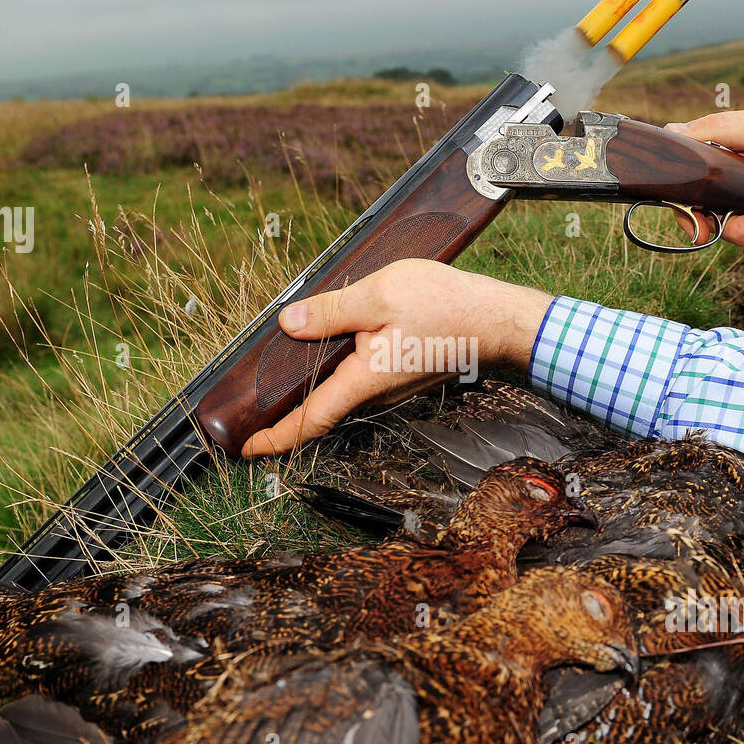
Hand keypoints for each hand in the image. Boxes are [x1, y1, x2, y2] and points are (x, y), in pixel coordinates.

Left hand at [241, 260, 551, 456]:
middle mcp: (376, 391)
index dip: (274, 438)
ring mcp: (390, 385)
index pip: (310, 420)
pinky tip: (327, 343)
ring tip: (278, 368)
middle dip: (284, 408)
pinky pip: (359, 375)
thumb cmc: (448, 307)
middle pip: (321, 405)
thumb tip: (288, 323)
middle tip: (247, 404)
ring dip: (311, 382)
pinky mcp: (401, 372)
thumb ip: (332, 311)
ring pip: (340, 387)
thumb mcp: (380, 295)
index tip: (244, 448)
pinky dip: (335, 367)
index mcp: (364, 379)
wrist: (499, 320)